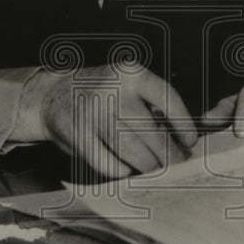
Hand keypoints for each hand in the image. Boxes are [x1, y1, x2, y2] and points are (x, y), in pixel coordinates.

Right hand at [37, 63, 197, 178]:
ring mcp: (94, 115)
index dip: (183, 124)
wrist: (53, 94)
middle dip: (168, 155)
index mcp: (130, 73)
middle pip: (151, 133)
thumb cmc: (100, 92)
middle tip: (176, 165)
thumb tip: (181, 139)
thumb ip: (152, 103)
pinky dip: (122, 171)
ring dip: (148, 165)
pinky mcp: (79, 137)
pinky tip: (128, 169)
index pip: (167, 98)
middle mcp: (113, 91)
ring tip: (155, 168)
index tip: (190, 141)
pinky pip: (110, 164)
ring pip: (133, 152)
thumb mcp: (127, 83)